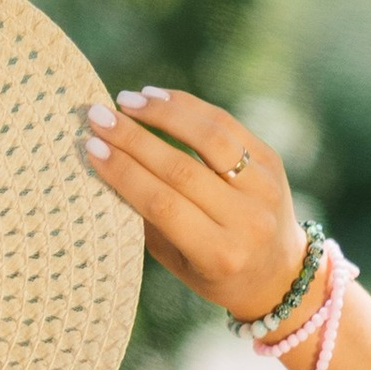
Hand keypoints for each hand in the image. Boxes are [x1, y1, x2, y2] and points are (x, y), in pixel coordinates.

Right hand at [83, 85, 307, 324]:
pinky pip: (227, 124)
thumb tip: (107, 163)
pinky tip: (157, 97)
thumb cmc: (214, 270)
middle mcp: (247, 221)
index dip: (124, 173)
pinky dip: (189, 107)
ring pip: (209, 138)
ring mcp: (265, 188)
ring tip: (128, 100)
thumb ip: (147, 218)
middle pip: (181, 169)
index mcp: (219, 255)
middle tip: (99, 117)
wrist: (279, 272)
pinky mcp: (272, 162)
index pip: (163, 204)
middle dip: (133, 139)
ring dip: (163, 114)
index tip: (91, 147)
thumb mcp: (177, 260)